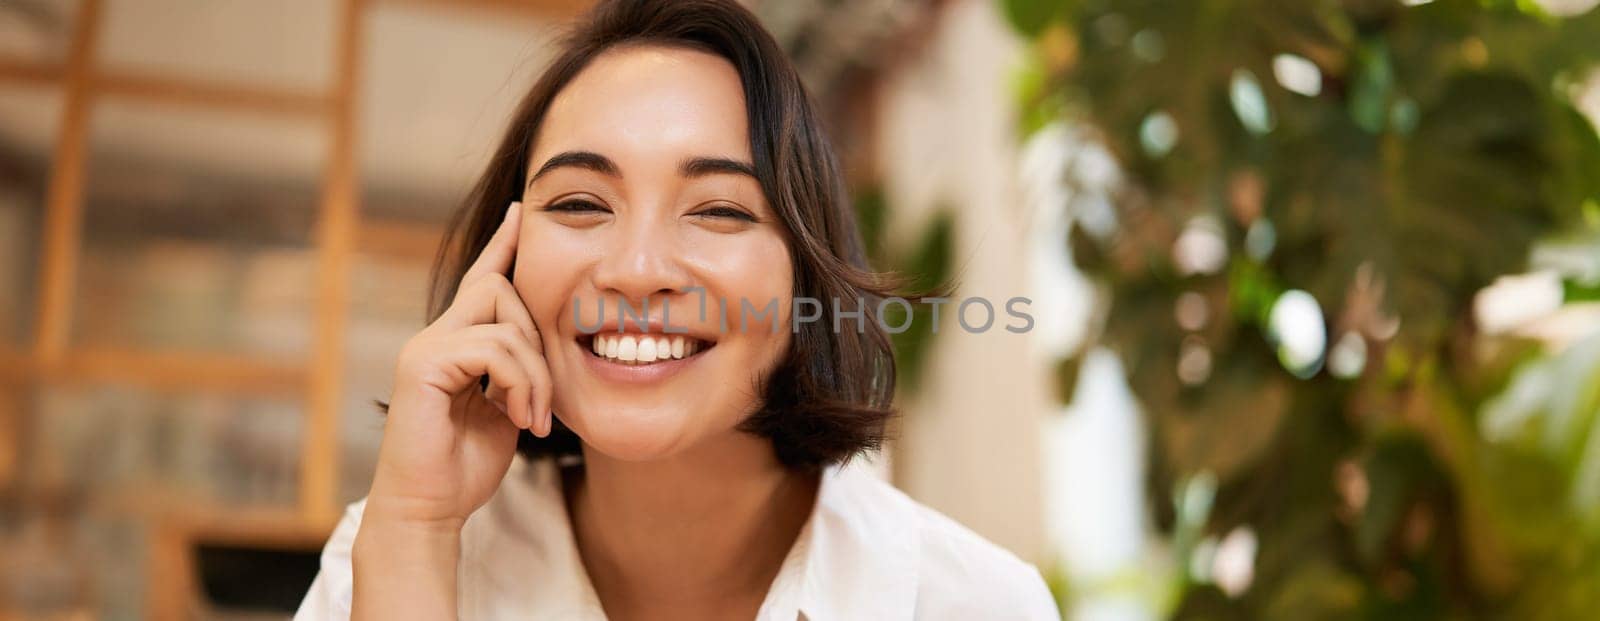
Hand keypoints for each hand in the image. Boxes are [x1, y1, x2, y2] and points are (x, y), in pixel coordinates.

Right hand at [363, 201, 552, 529]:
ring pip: (503, 318)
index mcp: (453, 345)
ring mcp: (425, 349)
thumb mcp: (504, 410)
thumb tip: (542, 350)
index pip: (481, 281)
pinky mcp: (423, 367)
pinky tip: (520, 418)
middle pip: (501, 289)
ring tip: (533, 418)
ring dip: (534, 372)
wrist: (429, 510)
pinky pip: (492, 348)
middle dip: (538, 340)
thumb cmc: (464, 468)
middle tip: (542, 404)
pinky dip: (519, 382)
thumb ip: (516, 373)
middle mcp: (434, 338)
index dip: (503, 246)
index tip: (524, 213)